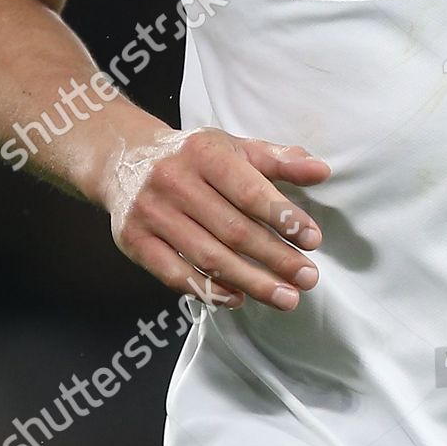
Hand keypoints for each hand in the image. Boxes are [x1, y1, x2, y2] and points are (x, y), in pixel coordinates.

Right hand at [101, 124, 331, 311]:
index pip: (250, 190)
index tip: (312, 240)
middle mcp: (175, 181)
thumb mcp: (234, 146)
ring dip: (251, 281)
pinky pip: (175, 274)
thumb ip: (278, 160)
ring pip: (208, 256)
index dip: (283, 217)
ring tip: (285, 297)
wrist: (124, 159)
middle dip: (275, 258)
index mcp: (205, 152)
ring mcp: (152, 213)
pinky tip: (239, 299)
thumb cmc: (193, 156)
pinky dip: (209, 289)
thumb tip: (321, 171)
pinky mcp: (134, 240)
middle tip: (308, 279)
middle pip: (232, 229)